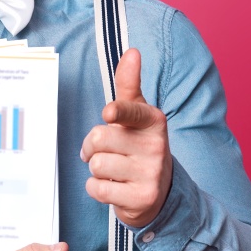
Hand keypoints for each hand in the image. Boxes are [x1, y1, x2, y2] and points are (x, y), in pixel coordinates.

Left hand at [81, 48, 171, 227]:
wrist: (159, 192)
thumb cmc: (138, 145)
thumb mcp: (137, 114)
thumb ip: (129, 84)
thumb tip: (132, 51)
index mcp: (153, 121)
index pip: (131, 111)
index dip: (117, 112)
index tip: (108, 114)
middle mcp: (156, 146)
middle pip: (99, 138)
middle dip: (91, 146)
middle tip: (105, 151)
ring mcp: (151, 173)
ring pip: (96, 164)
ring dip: (96, 169)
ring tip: (113, 170)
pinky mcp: (142, 198)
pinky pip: (98, 188)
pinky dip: (97, 188)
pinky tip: (114, 187)